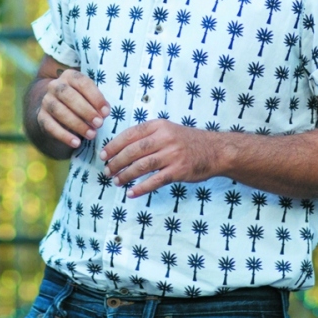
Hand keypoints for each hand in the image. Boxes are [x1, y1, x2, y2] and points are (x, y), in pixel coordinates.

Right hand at [37, 69, 109, 149]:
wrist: (56, 109)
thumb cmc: (80, 100)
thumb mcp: (88, 96)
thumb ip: (96, 101)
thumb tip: (104, 112)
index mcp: (69, 76)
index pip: (82, 83)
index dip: (95, 97)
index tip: (106, 112)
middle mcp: (55, 86)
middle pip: (69, 96)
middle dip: (86, 111)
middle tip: (99, 123)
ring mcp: (46, 101)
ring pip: (60, 111)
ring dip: (77, 124)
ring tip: (91, 134)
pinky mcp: (41, 117)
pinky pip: (50, 126)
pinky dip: (64, 135)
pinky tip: (76, 142)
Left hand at [100, 120, 217, 198]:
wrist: (215, 150)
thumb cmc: (187, 141)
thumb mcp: (167, 129)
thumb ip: (148, 135)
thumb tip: (121, 147)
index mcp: (159, 125)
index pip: (130, 134)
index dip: (114, 145)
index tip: (103, 155)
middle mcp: (165, 138)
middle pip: (133, 150)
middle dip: (117, 162)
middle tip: (107, 171)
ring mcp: (172, 154)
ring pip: (142, 166)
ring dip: (126, 175)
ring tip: (116, 181)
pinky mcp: (179, 170)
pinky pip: (155, 180)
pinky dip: (141, 188)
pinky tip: (131, 192)